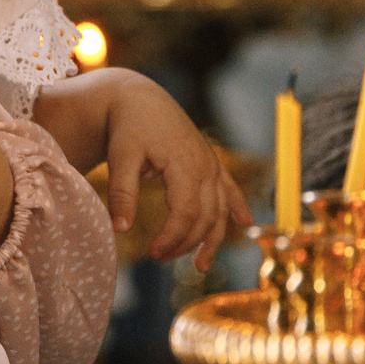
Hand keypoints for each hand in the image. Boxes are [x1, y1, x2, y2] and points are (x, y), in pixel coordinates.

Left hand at [100, 74, 244, 269]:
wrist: (138, 97)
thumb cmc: (127, 127)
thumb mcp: (121, 157)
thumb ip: (121, 192)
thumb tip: (119, 230)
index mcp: (186, 165)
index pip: (187, 213)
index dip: (173, 238)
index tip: (152, 254)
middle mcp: (205, 166)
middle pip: (205, 216)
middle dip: (186, 243)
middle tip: (159, 258)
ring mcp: (210, 164)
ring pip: (219, 209)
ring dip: (211, 237)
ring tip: (200, 266)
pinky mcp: (209, 162)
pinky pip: (229, 188)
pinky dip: (237, 206)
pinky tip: (245, 223)